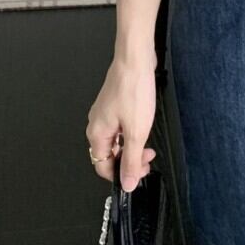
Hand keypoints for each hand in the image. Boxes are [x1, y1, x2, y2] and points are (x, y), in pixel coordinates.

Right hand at [86, 57, 157, 191]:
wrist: (135, 60)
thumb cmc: (133, 90)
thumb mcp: (136, 132)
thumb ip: (130, 160)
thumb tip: (126, 184)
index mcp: (96, 133)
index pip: (102, 167)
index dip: (121, 175)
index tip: (138, 173)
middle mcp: (96, 124)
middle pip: (110, 154)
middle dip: (129, 160)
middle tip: (147, 158)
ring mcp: (105, 114)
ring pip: (116, 141)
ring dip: (132, 147)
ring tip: (148, 145)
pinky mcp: (114, 105)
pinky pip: (120, 128)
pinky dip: (131, 133)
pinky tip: (143, 128)